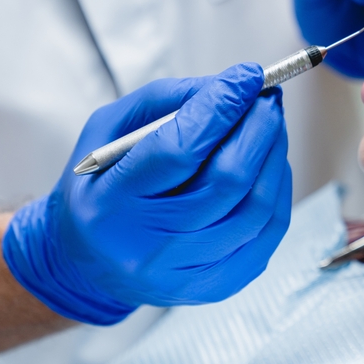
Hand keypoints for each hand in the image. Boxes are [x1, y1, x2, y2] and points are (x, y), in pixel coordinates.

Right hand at [2, 64, 290, 324]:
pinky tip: (270, 166)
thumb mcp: (109, 130)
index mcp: (112, 202)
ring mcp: (183, 273)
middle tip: (268, 97)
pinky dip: (278, 191)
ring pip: (256, 209)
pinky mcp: (213, 287)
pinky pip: (266, 235)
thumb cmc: (101, 184)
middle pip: (227, 181)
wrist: (85, 262)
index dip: (221, 106)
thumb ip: (167, 100)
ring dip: (275, 156)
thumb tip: (230, 86)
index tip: (247, 76)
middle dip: (259, 128)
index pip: (179, 149)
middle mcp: (147, 245)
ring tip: (271, 125)